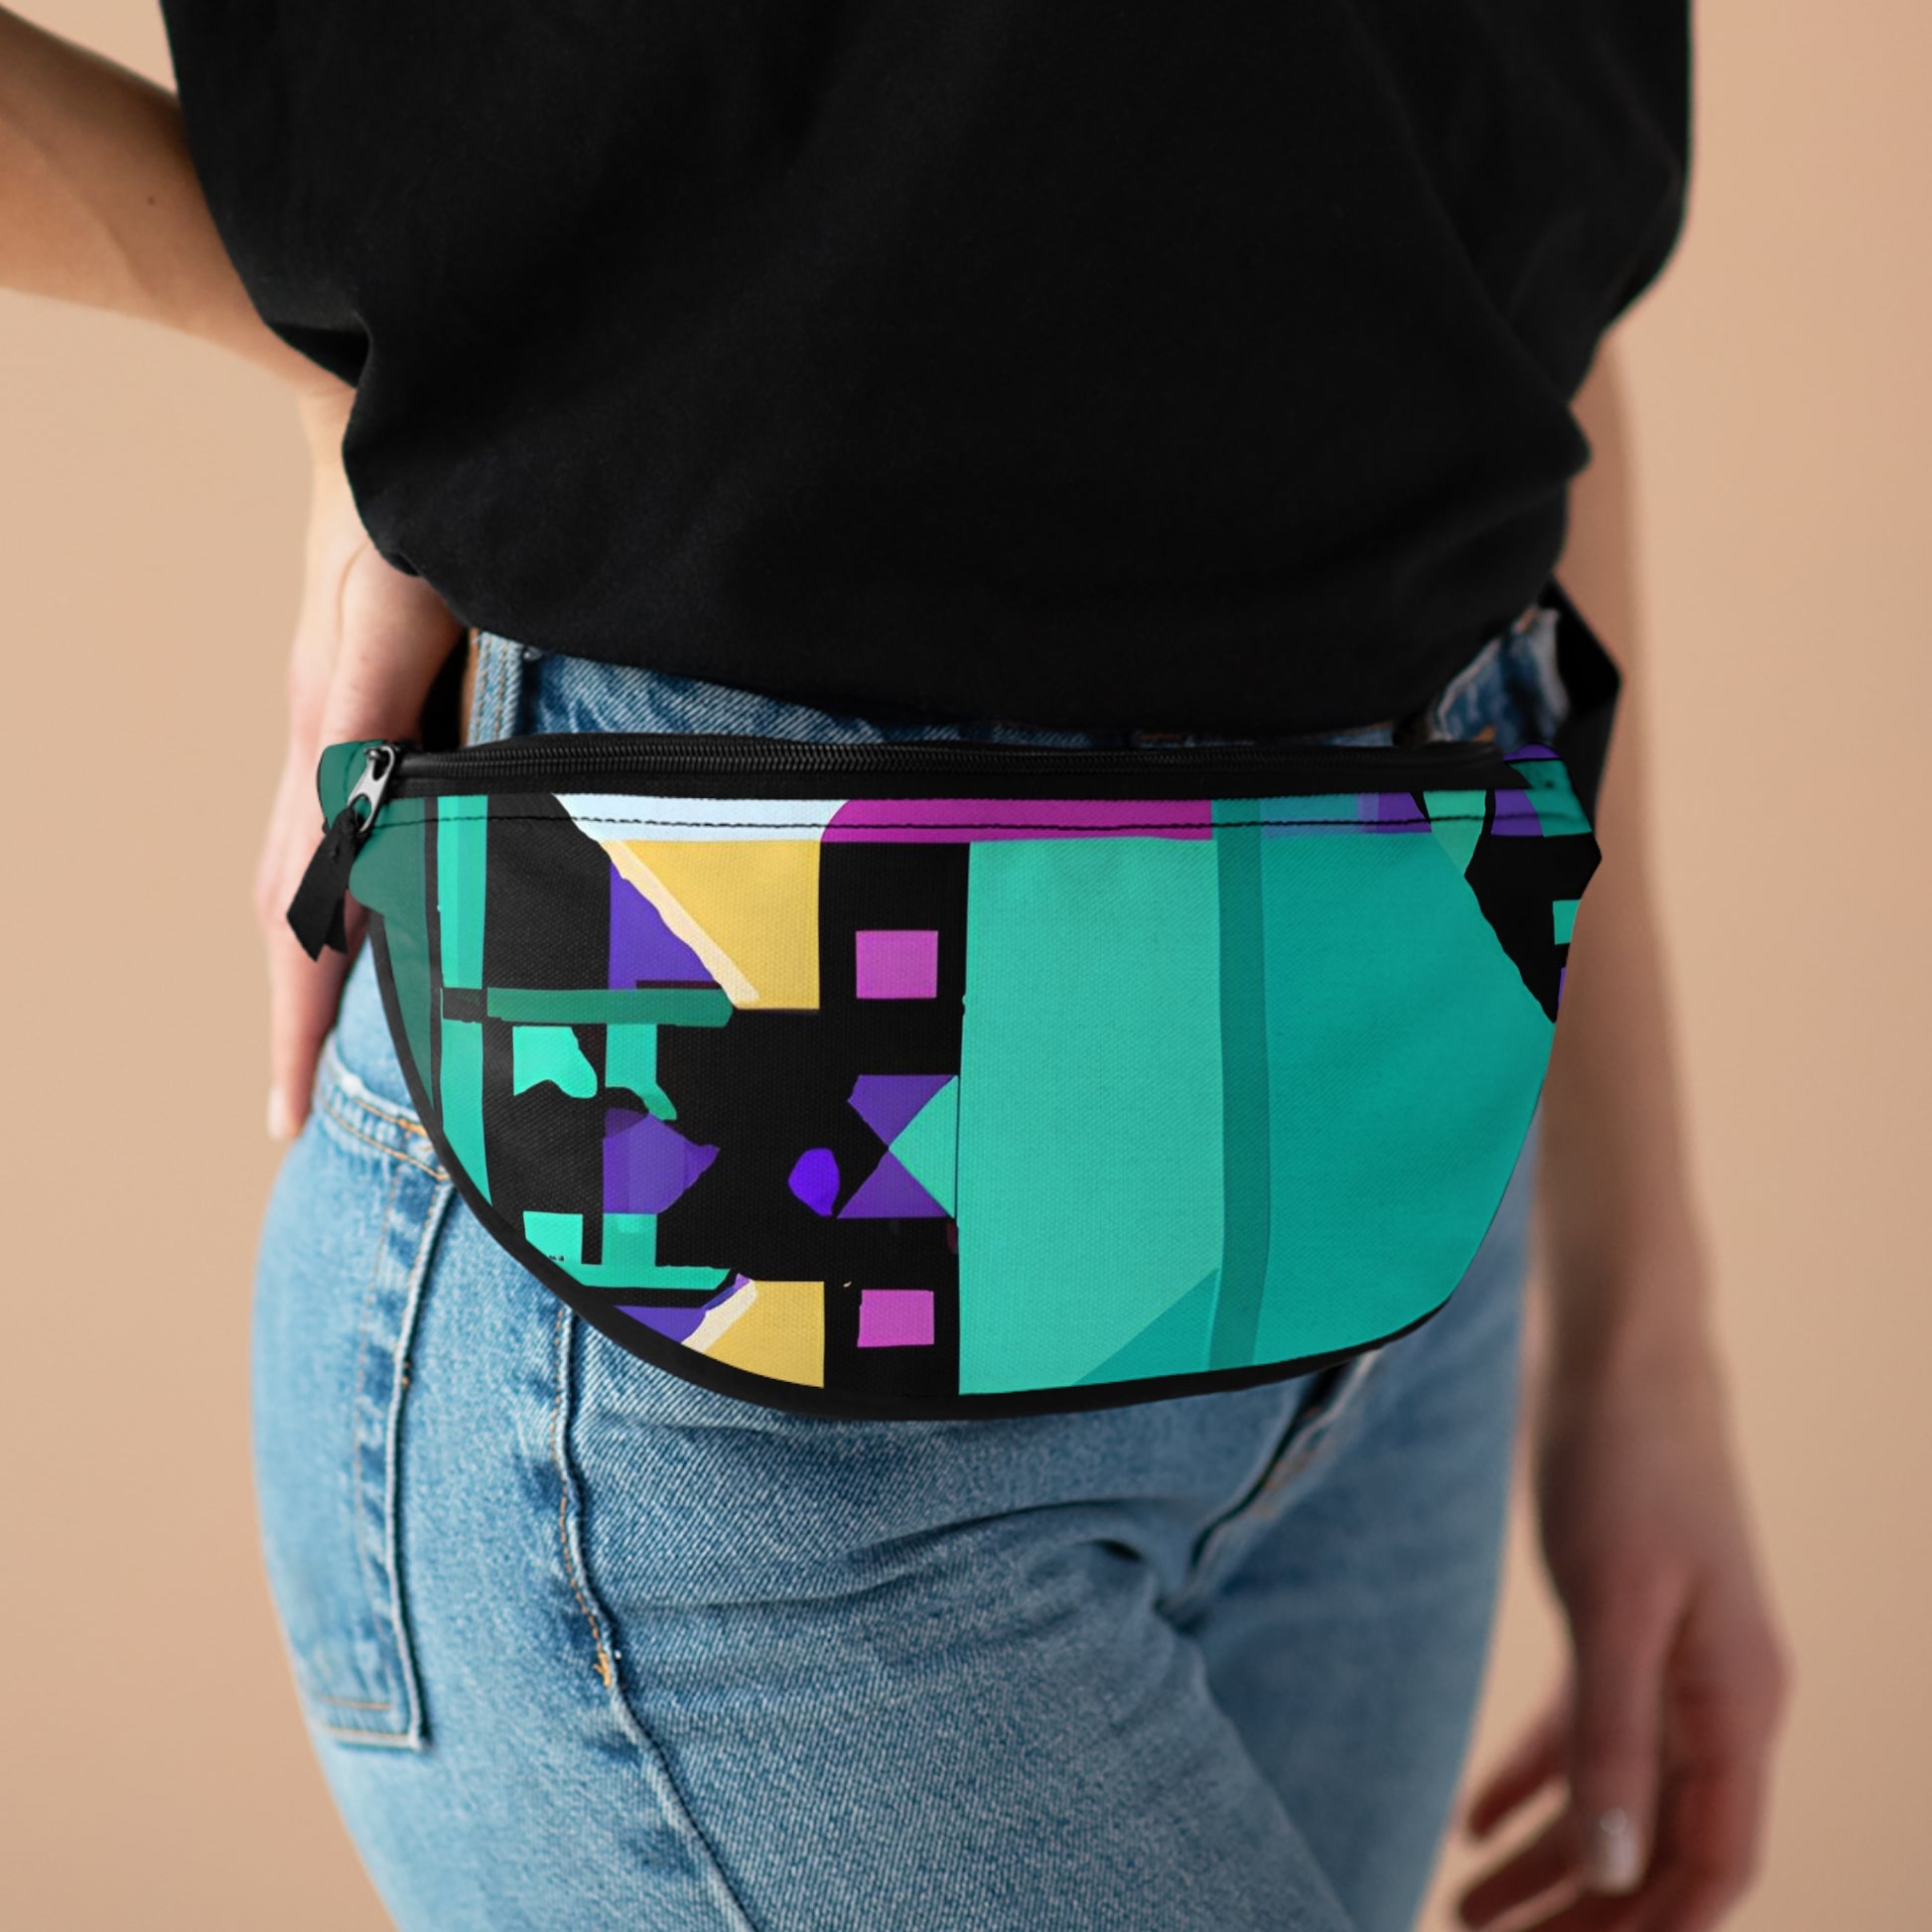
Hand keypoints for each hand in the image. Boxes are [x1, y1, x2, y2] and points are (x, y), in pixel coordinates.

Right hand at [256, 385, 463, 1138]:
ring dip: (318, 965)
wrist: (369, 407)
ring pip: (314, 876)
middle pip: (292, 914)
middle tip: (301, 1118)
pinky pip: (346, 827)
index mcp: (332, 748)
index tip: (287, 1118)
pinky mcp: (369, 707)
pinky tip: (386, 920)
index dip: (298, 1020)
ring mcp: (341, 731)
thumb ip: (374, 711)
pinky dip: (348, 895)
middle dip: (298, 1018)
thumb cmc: (397, 499)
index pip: (300, 914)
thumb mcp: (394, 604)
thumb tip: (358, 826)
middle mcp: (327, 753)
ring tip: (335, 1051)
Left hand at [1457, 1307, 1789, 1930]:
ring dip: (1547, 1862)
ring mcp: (1671, 1659)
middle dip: (1583, 1914)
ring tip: (1461, 1909)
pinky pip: (1584, 1732)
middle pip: (1657, 1845)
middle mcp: (1715, 1696)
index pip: (1713, 1863)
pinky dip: (1533, 1781)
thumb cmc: (1627, 1462)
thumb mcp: (1615, 1601)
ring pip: (1615, 1796)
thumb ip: (1614, 1734)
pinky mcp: (1621, 1622)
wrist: (1619, 1352)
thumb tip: (1616, 1874)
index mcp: (1738, 1703)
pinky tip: (1473, 1822)